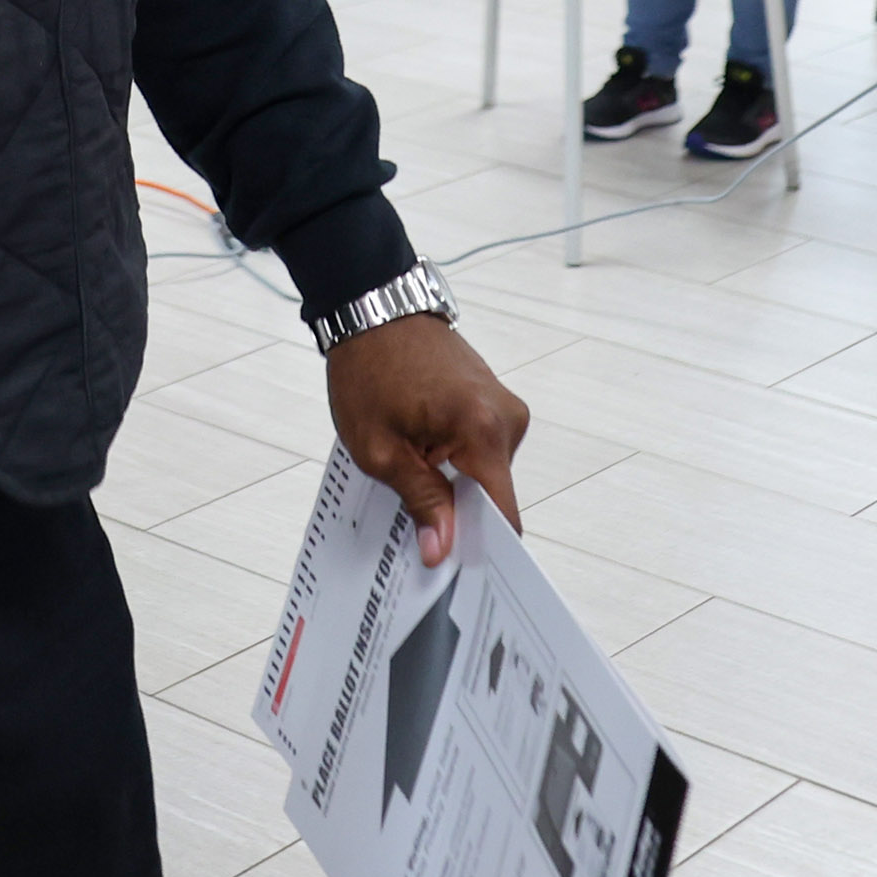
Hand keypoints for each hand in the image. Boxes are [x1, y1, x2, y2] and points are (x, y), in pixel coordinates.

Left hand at [325, 312, 528, 563]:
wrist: (372, 310)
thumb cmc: (370, 370)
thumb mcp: (381, 450)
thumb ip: (421, 501)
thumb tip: (442, 549)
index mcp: (483, 430)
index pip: (504, 512)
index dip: (480, 546)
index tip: (454, 566)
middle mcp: (506, 418)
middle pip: (493, 495)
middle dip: (457, 513)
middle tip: (413, 522)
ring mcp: (502, 406)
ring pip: (485, 472)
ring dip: (452, 483)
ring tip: (409, 473)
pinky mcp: (492, 399)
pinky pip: (480, 447)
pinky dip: (454, 460)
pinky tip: (420, 455)